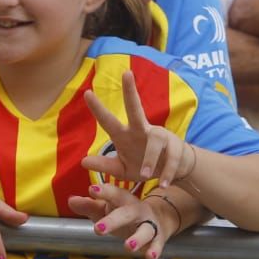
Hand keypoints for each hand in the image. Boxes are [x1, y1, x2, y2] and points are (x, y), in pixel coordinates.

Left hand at [68, 183, 182, 258]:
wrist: (157, 218)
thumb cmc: (124, 213)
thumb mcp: (105, 208)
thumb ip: (89, 205)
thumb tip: (71, 200)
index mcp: (122, 200)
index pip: (112, 194)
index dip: (103, 191)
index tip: (91, 190)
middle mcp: (136, 210)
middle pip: (126, 213)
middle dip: (113, 221)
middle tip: (98, 229)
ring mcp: (148, 223)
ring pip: (145, 230)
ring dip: (137, 238)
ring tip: (128, 246)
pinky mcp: (157, 237)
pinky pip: (157, 244)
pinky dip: (154, 250)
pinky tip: (150, 256)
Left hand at [81, 71, 195, 186]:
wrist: (172, 172)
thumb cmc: (144, 166)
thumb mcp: (122, 169)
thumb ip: (105, 166)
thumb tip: (83, 161)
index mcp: (125, 136)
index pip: (109, 121)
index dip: (98, 108)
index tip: (87, 92)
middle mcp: (141, 130)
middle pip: (135, 109)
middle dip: (130, 92)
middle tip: (126, 73)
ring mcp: (160, 136)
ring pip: (154, 141)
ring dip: (149, 159)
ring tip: (145, 177)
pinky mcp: (176, 147)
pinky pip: (172, 158)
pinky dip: (167, 173)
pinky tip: (164, 184)